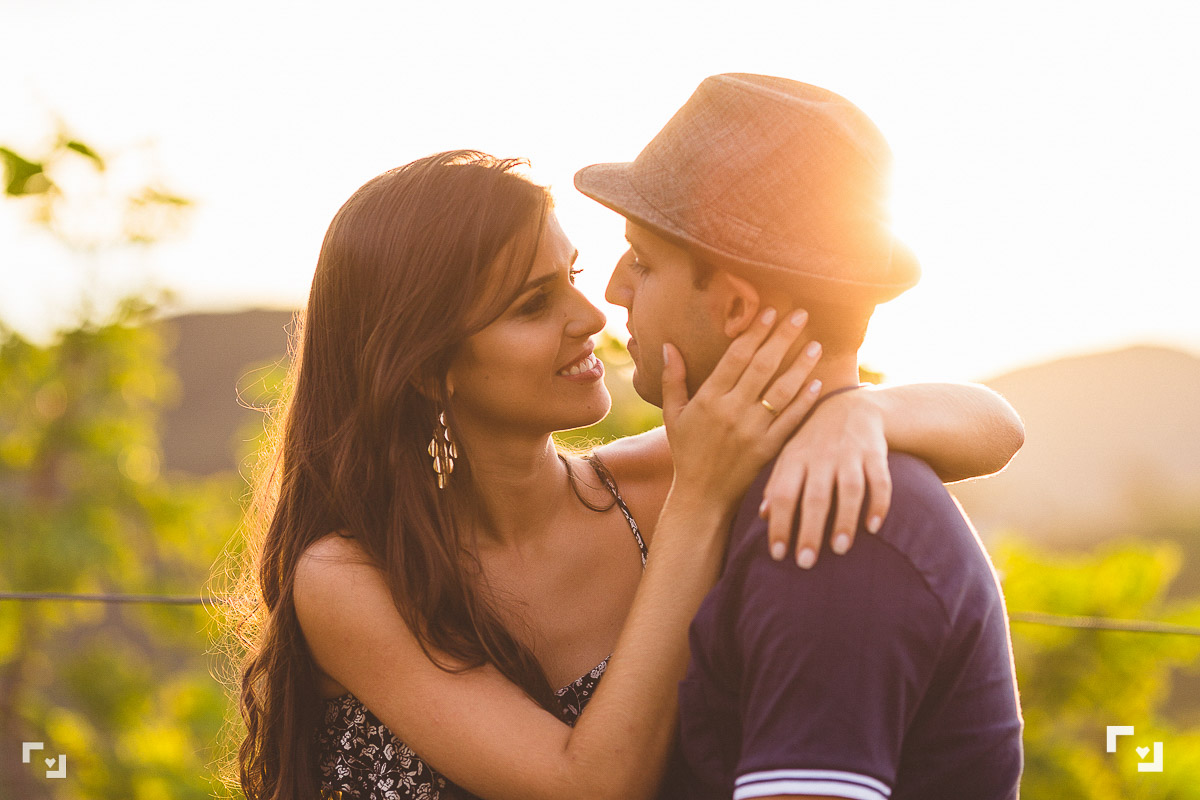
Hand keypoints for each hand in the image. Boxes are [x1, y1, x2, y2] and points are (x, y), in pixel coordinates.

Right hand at [661, 307, 822, 509]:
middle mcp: (731, 411)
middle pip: (762, 366)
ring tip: (816, 344)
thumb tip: (667, 346)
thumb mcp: (673, 416)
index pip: (736, 357)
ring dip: (801, 365)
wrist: (702, 497)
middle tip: (802, 314)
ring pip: (781, 391)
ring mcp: (752, 431)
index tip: (770, 310)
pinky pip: (791, 420)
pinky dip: (805, 401)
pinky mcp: (768, 449)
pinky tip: (817, 382)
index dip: (754, 332)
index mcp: (708, 399)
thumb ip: (672, 380)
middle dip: (783, 337)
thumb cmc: (686, 453)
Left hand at [761, 386, 892, 567]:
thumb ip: (776, 484)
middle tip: (805, 563)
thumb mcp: (790, 456)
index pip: (784, 494)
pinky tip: (874, 527)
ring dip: (845, 520)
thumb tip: (763, 516)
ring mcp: (850, 454)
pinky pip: (880, 481)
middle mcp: (822, 456)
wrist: (852, 406)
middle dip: (810, 531)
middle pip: (815, 497)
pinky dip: (878, 504)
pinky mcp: (876, 453)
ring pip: (850, 490)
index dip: (780, 524)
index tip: (778, 555)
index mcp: (795, 458)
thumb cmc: (813, 441)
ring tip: (839, 549)